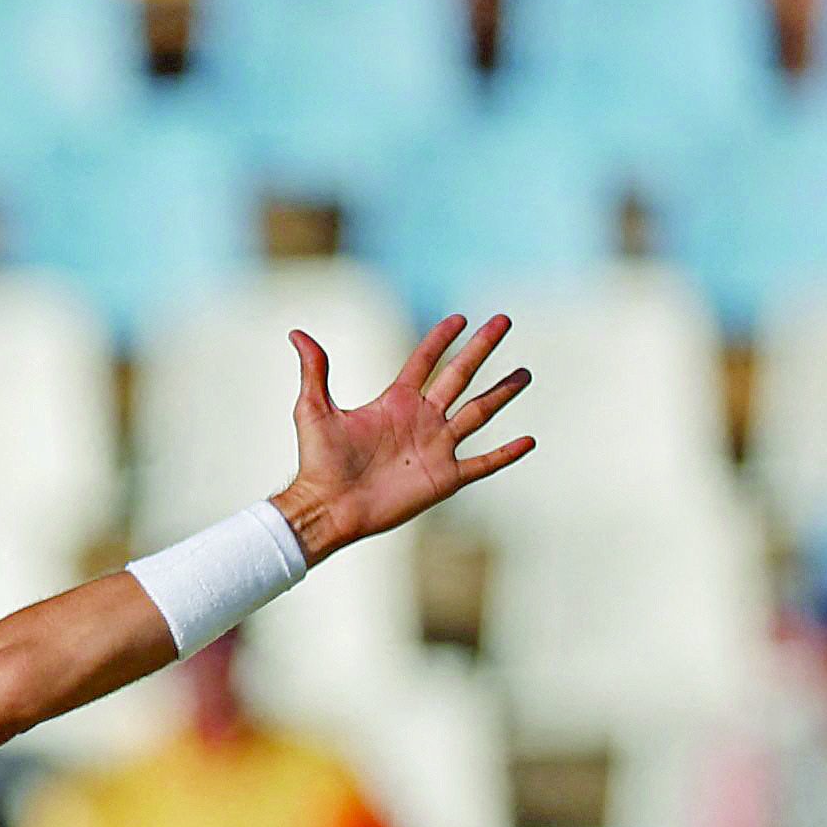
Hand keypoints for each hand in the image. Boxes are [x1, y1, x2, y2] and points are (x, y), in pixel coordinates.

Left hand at [273, 315, 531, 565]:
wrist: (327, 508)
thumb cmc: (318, 463)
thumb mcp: (313, 410)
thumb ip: (315, 371)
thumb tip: (297, 332)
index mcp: (396, 401)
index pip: (425, 361)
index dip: (441, 339)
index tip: (460, 318)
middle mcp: (421, 419)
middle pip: (460, 375)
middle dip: (481, 348)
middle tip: (503, 321)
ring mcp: (436, 447)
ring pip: (478, 412)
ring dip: (502, 392)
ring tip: (524, 373)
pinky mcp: (444, 478)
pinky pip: (483, 463)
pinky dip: (507, 454)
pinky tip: (529, 441)